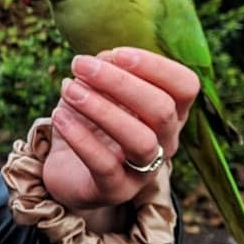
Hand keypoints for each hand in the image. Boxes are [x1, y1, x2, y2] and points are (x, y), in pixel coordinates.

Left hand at [42, 48, 198, 212]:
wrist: (67, 173)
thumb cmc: (90, 125)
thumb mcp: (96, 92)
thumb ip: (105, 73)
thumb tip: (106, 58)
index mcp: (170, 113)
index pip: (185, 86)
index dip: (155, 66)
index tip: (115, 53)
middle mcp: (166, 142)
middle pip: (162, 110)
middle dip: (119, 82)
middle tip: (80, 65)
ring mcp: (144, 170)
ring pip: (140, 140)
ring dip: (101, 109)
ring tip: (68, 89)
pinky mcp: (115, 190)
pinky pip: (104, 164)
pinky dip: (79, 137)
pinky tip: (58, 115)